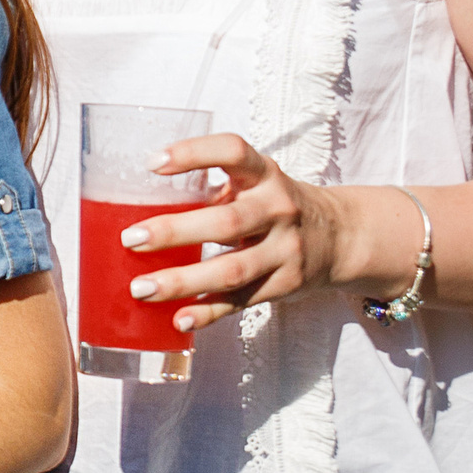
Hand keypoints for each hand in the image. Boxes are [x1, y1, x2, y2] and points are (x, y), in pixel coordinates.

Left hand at [126, 134, 347, 331]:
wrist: (341, 236)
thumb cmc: (276, 205)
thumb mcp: (255, 183)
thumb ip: (212, 188)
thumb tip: (139, 200)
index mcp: (264, 174)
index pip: (232, 152)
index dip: (193, 154)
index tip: (152, 163)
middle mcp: (277, 210)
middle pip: (226, 223)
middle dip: (174, 231)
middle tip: (131, 239)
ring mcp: (284, 250)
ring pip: (231, 270)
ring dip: (182, 281)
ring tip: (141, 288)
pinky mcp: (284, 285)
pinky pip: (240, 302)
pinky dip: (207, 313)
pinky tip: (177, 320)